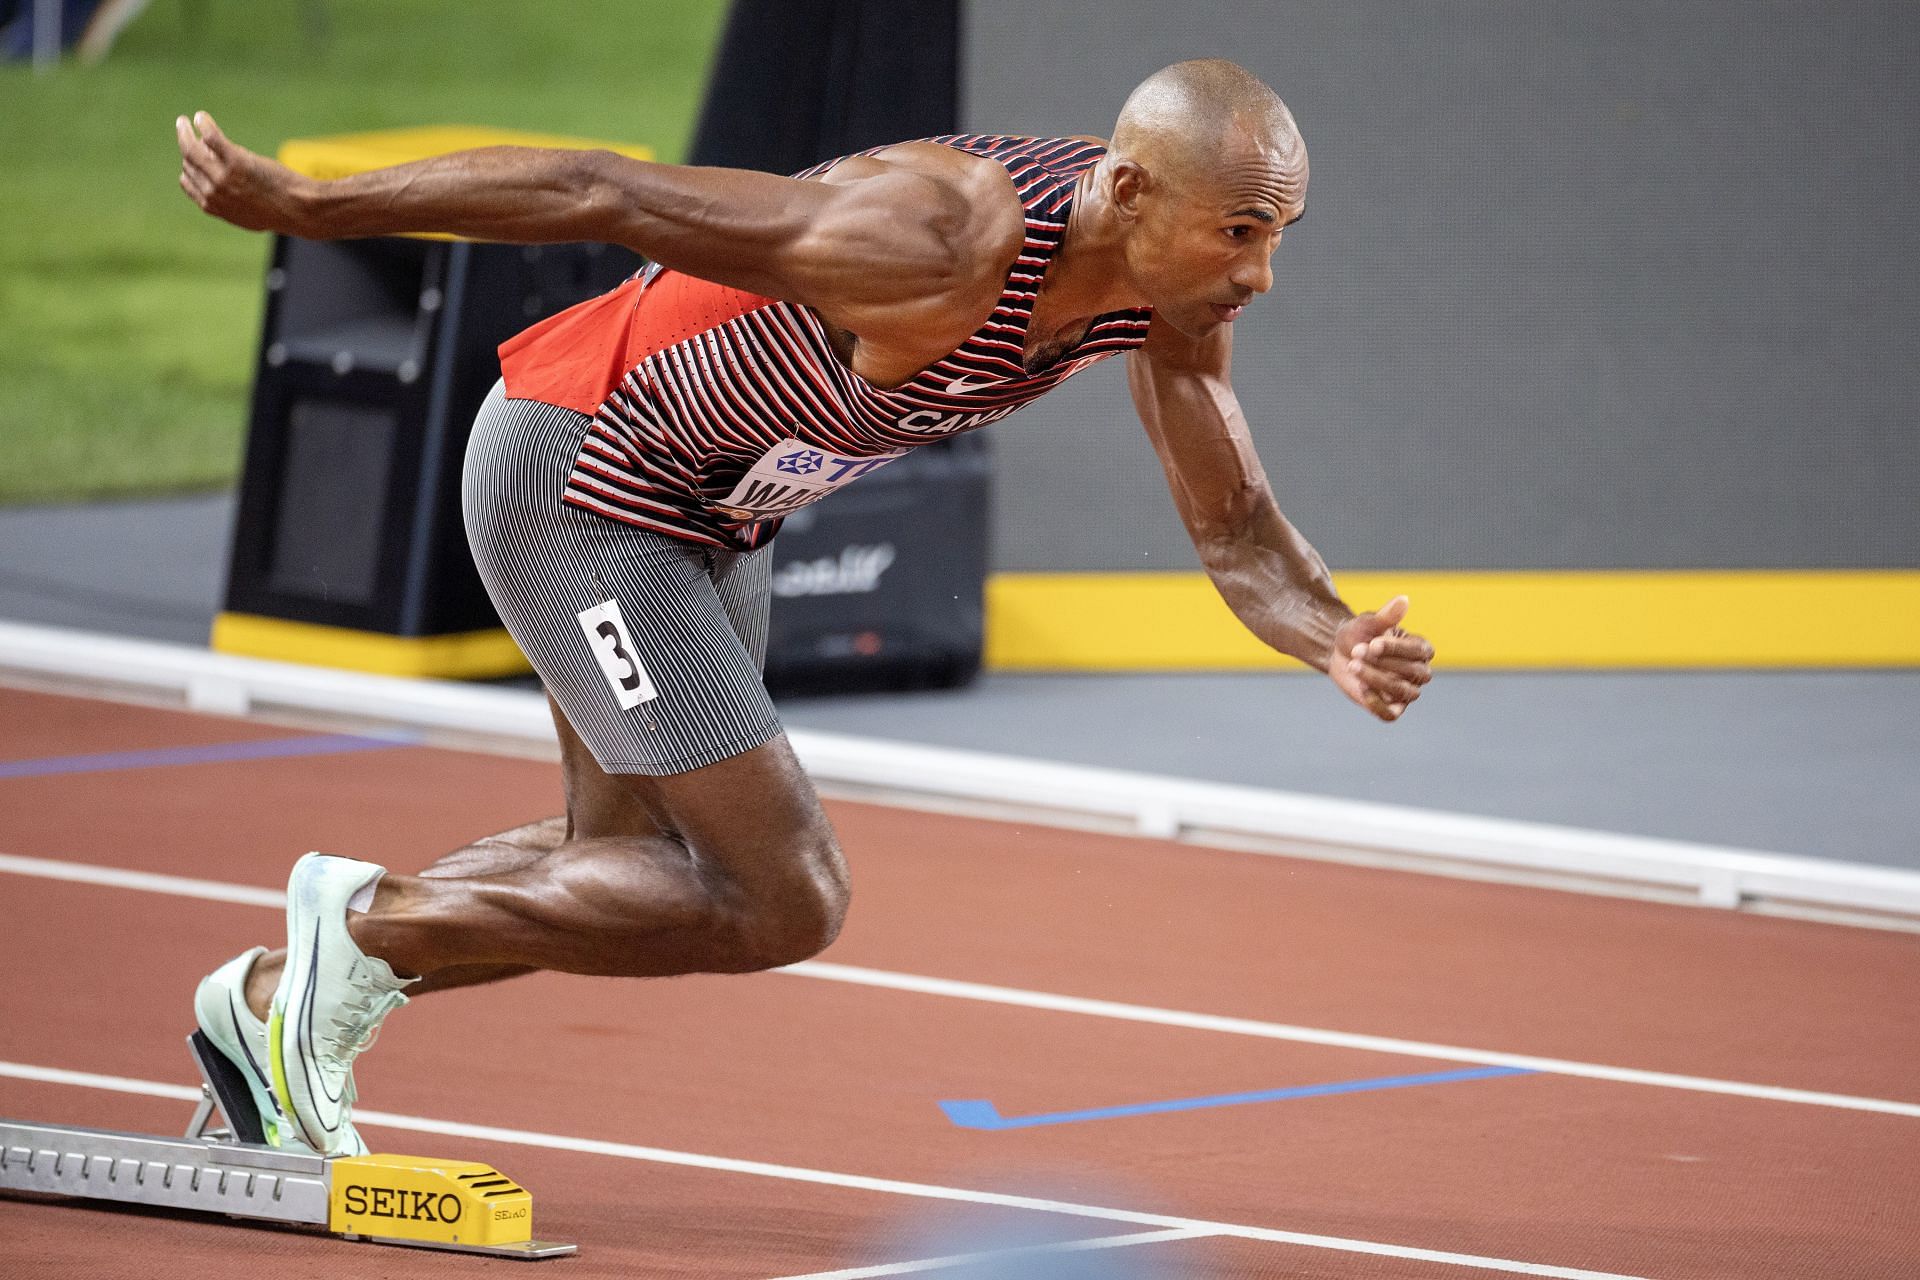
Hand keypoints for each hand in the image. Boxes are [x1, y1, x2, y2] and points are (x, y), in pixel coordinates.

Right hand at [175, 111, 307, 234]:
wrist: (299, 209)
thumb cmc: (279, 212)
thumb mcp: (247, 215)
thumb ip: (230, 204)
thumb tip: (222, 195)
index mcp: (212, 206)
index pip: (186, 180)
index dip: (189, 167)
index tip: (193, 157)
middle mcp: (213, 192)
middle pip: (189, 162)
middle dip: (188, 146)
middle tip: (187, 131)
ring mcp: (222, 176)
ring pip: (191, 148)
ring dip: (184, 131)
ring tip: (185, 121)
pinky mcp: (236, 161)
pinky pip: (210, 137)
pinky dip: (203, 124)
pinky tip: (201, 117)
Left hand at [1329, 595, 1432, 721]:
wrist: (1338, 650)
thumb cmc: (1359, 633)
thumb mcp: (1369, 622)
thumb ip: (1387, 616)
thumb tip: (1404, 600)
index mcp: (1420, 649)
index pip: (1419, 652)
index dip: (1396, 649)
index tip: (1373, 642)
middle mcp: (1419, 672)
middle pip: (1412, 673)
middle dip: (1382, 663)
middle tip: (1356, 651)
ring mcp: (1406, 691)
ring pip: (1402, 692)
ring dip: (1376, 680)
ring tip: (1353, 665)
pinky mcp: (1390, 706)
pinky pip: (1391, 714)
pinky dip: (1377, 705)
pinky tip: (1361, 690)